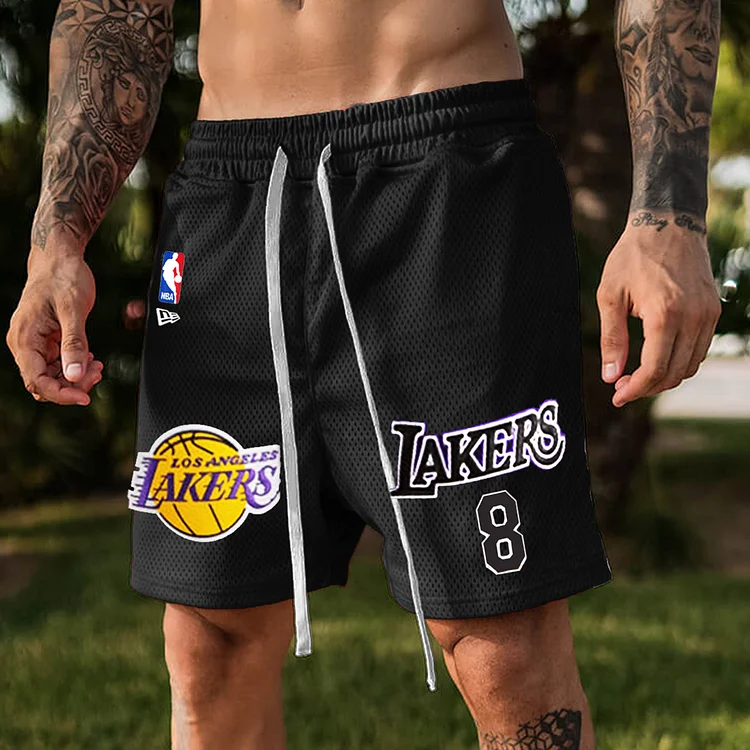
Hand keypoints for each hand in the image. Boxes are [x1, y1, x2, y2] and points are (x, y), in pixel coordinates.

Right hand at [6, 246, 103, 404]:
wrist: (59, 257)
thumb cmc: (64, 277)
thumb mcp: (74, 309)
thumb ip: (74, 343)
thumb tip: (74, 376)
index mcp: (24, 338)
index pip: (36, 381)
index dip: (61, 394)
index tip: (86, 397)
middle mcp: (24, 344)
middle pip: (44, 383)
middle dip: (71, 385)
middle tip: (98, 372)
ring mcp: (34, 343)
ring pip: (52, 376)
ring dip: (75, 377)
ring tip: (97, 365)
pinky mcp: (45, 341)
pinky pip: (57, 364)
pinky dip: (74, 366)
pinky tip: (91, 358)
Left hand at [596, 221, 720, 407]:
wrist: (668, 224)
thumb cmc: (633, 257)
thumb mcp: (609, 295)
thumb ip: (611, 338)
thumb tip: (611, 376)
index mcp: (665, 315)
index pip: (655, 370)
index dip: (635, 390)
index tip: (617, 397)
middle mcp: (693, 318)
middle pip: (674, 374)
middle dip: (647, 388)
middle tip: (622, 387)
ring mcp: (708, 315)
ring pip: (690, 366)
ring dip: (664, 378)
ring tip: (636, 375)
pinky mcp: (713, 311)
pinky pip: (699, 350)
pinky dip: (679, 362)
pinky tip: (656, 357)